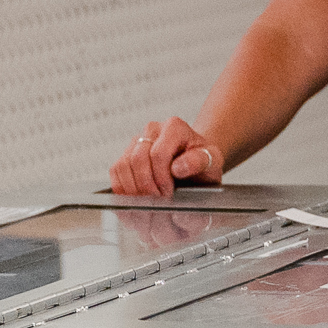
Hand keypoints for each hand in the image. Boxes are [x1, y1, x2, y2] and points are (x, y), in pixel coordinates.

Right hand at [109, 116, 224, 196]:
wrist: (195, 162)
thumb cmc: (203, 162)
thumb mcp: (212, 162)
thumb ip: (199, 161)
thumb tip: (177, 168)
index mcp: (174, 127)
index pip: (158, 153)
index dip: (161, 178)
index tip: (169, 193)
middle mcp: (152, 130)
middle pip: (137, 159)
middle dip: (146, 186)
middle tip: (158, 200)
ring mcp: (137, 141)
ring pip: (123, 165)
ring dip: (133, 189)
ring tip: (148, 200)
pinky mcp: (126, 154)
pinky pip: (115, 171)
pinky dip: (123, 188)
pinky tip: (136, 198)